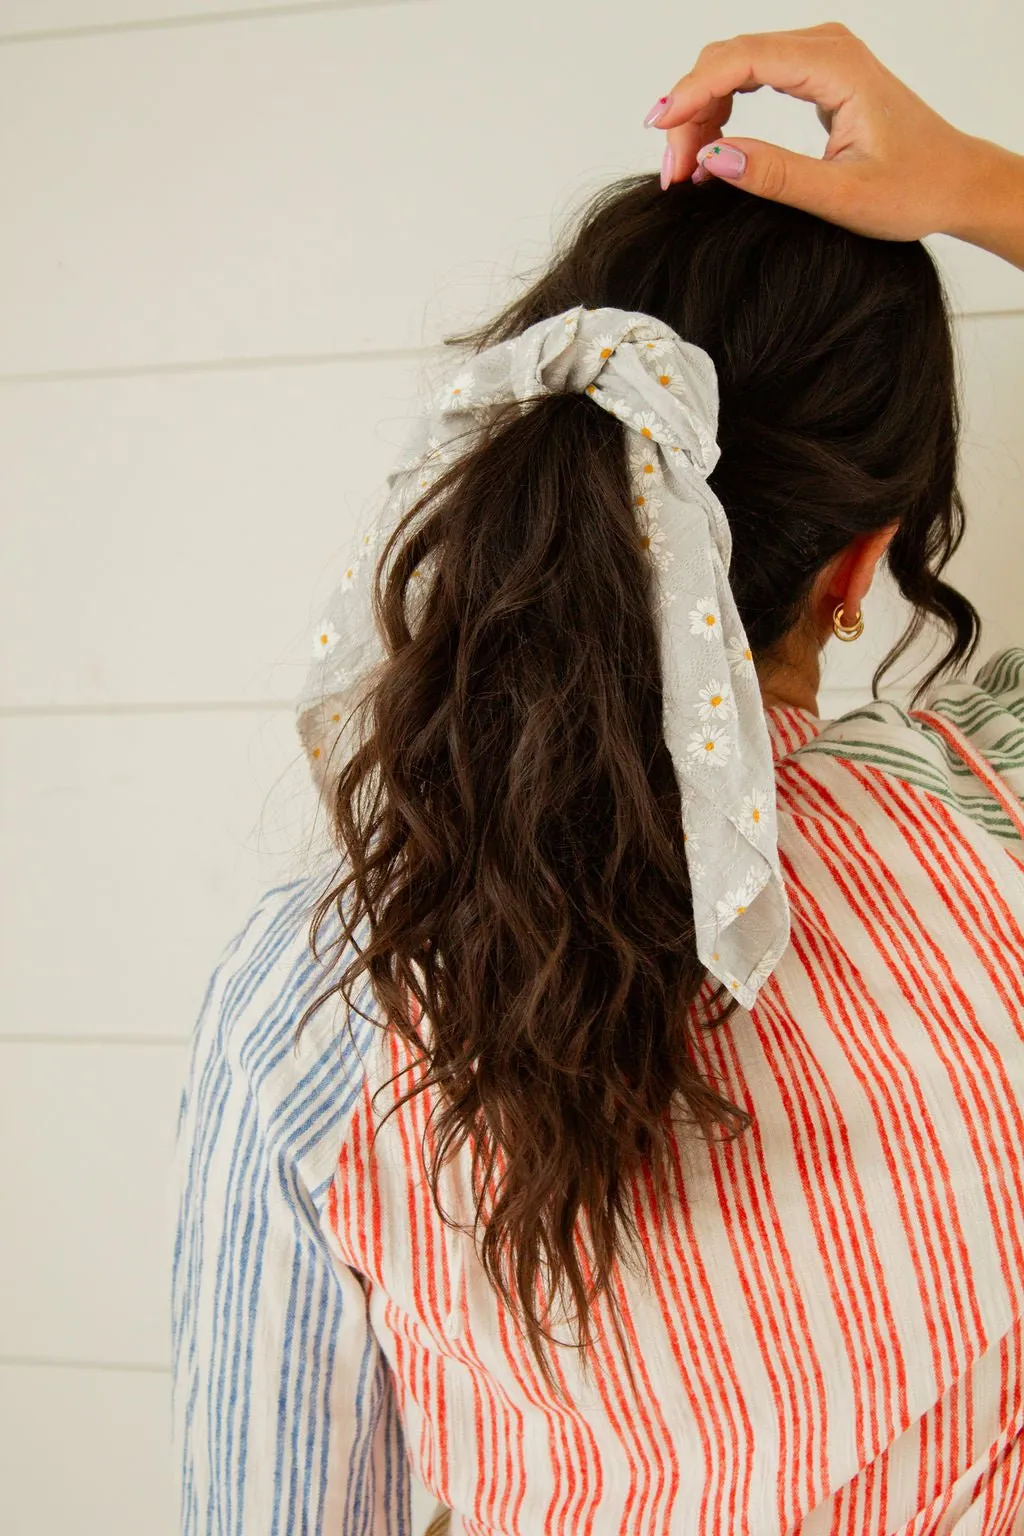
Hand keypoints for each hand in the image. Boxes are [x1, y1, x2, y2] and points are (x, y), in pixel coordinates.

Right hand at [647, 23, 974, 242]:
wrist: (955, 182)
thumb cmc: (914, 188)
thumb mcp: (842, 196)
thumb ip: (776, 176)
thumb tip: (714, 159)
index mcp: (836, 66)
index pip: (742, 59)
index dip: (692, 92)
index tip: (661, 133)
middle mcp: (824, 47)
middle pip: (728, 59)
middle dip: (689, 113)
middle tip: (674, 175)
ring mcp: (818, 57)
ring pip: (732, 68)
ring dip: (700, 117)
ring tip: (687, 174)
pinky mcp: (813, 75)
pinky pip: (749, 79)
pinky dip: (720, 114)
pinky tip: (711, 156)